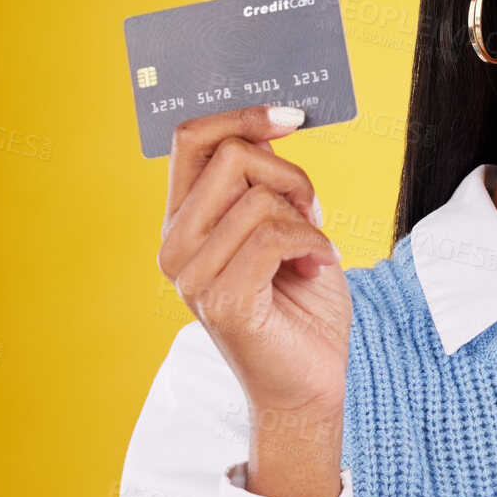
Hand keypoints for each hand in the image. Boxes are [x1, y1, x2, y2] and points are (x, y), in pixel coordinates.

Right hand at [156, 104, 350, 496]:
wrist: (311, 381)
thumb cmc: (301, 302)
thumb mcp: (285, 224)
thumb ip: (265, 182)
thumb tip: (269, 125)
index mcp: (185, 220)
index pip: (191, 139)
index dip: (242, 115)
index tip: (291, 117)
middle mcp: (176, 245)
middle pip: (233, 156)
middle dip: (291, 175)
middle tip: (311, 215)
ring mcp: (193, 276)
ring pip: (260, 198)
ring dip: (307, 219)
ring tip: (312, 252)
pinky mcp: (223, 301)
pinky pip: (275, 237)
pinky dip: (314, 245)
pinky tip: (320, 267)